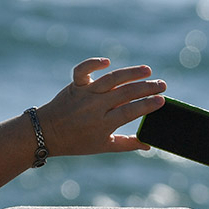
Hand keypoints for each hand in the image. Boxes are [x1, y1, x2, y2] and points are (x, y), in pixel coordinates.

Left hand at [36, 58, 165, 156]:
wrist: (46, 133)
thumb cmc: (77, 142)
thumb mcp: (103, 147)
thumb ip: (128, 144)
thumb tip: (149, 144)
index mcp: (103, 124)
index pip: (130, 111)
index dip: (147, 105)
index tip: (162, 100)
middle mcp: (95, 107)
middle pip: (125, 93)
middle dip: (146, 87)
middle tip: (162, 84)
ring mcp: (85, 94)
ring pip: (110, 79)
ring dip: (131, 73)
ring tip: (147, 70)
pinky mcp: (75, 84)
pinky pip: (83, 70)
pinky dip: (94, 63)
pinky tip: (108, 62)